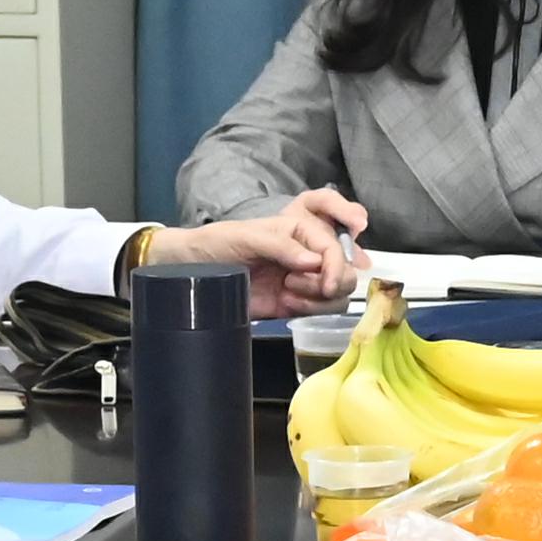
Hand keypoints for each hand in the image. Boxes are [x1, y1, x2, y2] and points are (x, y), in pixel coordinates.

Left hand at [154, 189, 367, 318]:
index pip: (333, 246)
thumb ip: (280, 246)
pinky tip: (287, 304)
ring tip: (289, 295)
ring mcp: (304, 280)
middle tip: (300, 285)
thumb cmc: (218, 244)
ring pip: (339, 293)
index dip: (337, 265)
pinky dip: (311, 310)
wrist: (195, 272)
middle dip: (332, 282)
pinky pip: (322, 310)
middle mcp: (307, 254)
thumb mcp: (246, 237)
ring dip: (319, 299)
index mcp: (300, 230)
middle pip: (346, 270)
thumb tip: (314, 261)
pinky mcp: (297, 303)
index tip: (328, 283)